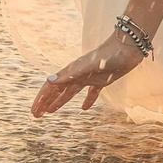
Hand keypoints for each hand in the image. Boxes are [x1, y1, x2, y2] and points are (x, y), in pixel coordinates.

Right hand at [29, 30, 147, 116]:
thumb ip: (69, 74)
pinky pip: (91, 93)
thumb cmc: (108, 55)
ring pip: (70, 92)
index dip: (42, 98)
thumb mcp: (88, 66)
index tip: (34, 111)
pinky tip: (84, 108)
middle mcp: (77, 74)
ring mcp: (89, 77)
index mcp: (71, 71)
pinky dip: (87, 101)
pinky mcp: (102, 80)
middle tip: (37, 115)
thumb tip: (49, 80)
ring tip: (51, 112)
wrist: (127, 47)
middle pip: (58, 90)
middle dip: (46, 102)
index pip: (52, 86)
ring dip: (60, 102)